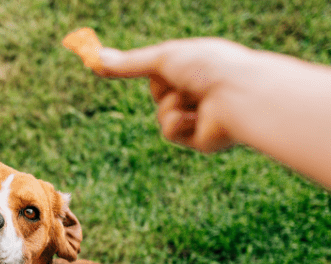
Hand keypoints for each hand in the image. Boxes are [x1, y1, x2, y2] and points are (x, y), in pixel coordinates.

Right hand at [99, 38, 257, 151]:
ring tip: (196, 99)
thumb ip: (129, 64)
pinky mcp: (199, 139)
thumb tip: (94, 58)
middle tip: (181, 82)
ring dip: (171, 106)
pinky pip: (169, 132)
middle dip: (164, 89)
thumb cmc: (208, 67)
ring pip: (161, 115)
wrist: (236, 95)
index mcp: (196, 67)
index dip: (152, 71)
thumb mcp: (162, 60)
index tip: (123, 71)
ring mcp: (199, 116)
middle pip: (158, 95)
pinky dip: (178, 123)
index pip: (162, 72)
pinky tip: (199, 118)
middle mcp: (199, 91)